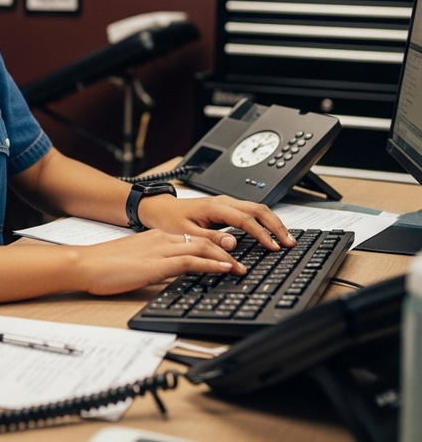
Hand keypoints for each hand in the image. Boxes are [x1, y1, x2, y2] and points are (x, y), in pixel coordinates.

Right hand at [74, 228, 245, 296]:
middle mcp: (162, 240)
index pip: (194, 239)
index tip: (231, 254)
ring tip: (242, 268)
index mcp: (157, 238)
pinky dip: (211, 265)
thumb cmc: (104, 266)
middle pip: (203, 240)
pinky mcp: (156, 264)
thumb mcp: (137, 264)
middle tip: (245, 261)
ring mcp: (160, 250)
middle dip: (227, 250)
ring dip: (225, 257)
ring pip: (202, 248)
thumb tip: (173, 277)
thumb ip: (156, 266)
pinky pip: (191, 262)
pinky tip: (224, 270)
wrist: (85, 264)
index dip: (216, 245)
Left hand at [136, 192, 295, 251]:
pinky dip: (264, 221)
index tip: (274, 247)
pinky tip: (271, 232)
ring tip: (286, 238)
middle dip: (276, 225)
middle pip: (258, 209)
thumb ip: (210, 240)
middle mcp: (223, 202)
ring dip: (273, 222)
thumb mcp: (186, 234)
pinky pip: (250, 211)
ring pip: (256, 208)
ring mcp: (226, 203)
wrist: (160, 209)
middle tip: (289, 242)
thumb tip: (233, 244)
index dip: (262, 234)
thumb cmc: (170, 220)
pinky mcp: (226, 208)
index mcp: (214, 207)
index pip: (245, 219)